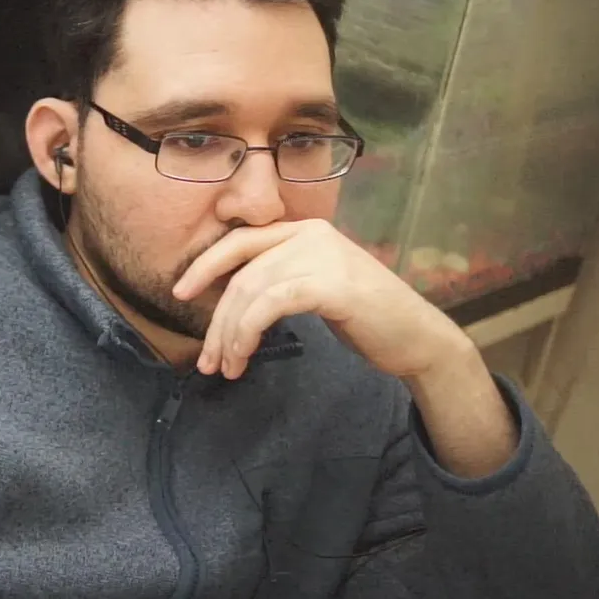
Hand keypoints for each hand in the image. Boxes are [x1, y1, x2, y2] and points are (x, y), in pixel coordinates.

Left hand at [172, 219, 473, 379]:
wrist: (418, 339)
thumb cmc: (364, 319)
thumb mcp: (315, 288)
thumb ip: (279, 280)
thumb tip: (230, 298)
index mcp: (304, 230)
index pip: (240, 241)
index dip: (205, 265)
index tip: (180, 293)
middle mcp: (311, 233)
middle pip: (241, 273)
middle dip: (216, 320)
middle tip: (207, 360)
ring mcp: (323, 255)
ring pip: (251, 291)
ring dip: (229, 335)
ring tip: (225, 368)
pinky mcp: (331, 284)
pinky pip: (271, 304)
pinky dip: (248, 331)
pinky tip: (244, 356)